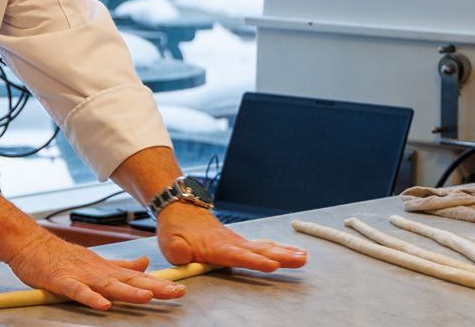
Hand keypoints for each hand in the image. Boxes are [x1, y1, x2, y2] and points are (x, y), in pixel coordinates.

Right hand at [2, 231, 186, 310]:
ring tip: (147, 298)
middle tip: (177, 292)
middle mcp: (98, 271)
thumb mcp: (96, 260)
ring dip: (128, 292)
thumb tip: (145, 263)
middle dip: (154, 287)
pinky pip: (77, 291)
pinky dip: (90, 297)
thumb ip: (121, 266)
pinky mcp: (62, 281)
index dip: (159, 283)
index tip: (180, 288)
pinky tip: (102, 305)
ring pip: (107, 284)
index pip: (137, 278)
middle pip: (129, 282)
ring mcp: (80, 276)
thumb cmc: (61, 256)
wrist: (30, 244)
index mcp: (106, 269)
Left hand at [153, 204, 306, 272]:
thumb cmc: (176, 230)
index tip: (272, 265)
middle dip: (281, 256)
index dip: (254, 260)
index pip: (238, 255)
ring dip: (285, 252)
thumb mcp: (170, 242)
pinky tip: (296, 252)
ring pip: (265, 247)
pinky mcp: (241, 242)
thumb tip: (184, 255)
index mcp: (216, 247)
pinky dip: (280, 248)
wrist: (180, 209)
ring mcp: (238, 241)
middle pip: (259, 250)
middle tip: (300, 259)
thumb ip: (178, 251)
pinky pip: (263, 245)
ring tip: (304, 257)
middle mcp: (232, 243)